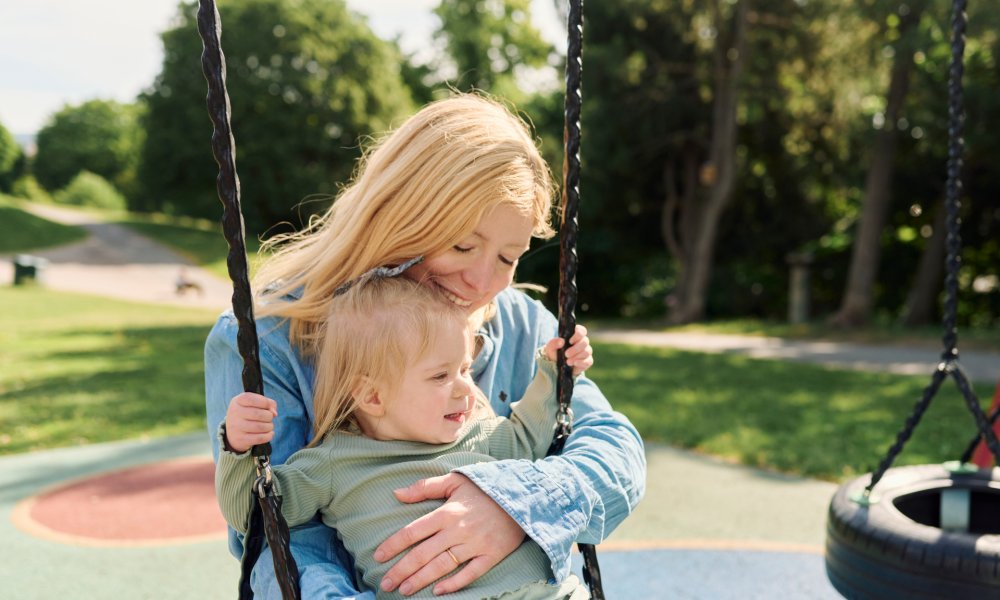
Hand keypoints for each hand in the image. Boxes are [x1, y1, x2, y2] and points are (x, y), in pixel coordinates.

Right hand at [224, 392, 276, 452]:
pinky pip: (260, 438)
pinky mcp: (240, 439)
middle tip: (269, 418)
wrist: (233, 433)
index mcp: (238, 401)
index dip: (266, 403)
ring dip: (269, 427)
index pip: (254, 400)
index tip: (268, 407)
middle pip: (259, 414)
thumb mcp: (255, 404)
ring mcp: (236, 427)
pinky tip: (269, 434)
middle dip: (269, 416)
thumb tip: (274, 413)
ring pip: (261, 427)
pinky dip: (268, 436)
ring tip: (268, 426)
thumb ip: (268, 403)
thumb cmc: (248, 414)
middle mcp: (235, 413)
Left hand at [373, 473, 525, 595]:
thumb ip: (424, 487)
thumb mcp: (454, 480)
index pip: (413, 531)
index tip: (378, 557)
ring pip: (442, 566)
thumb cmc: (484, 488)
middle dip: (401, 570)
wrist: (522, 496)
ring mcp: (475, 545)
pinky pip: (470, 573)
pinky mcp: (491, 555)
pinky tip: (438, 592)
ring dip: (421, 579)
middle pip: (423, 553)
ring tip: (404, 590)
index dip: (393, 545)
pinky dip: (454, 584)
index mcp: (447, 512)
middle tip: (385, 583)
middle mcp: (458, 530)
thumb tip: (397, 494)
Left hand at [544, 324, 593, 375]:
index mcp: (574, 335)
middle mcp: (582, 342)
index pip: (582, 331)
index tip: (570, 341)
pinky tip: (575, 364)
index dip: (578, 334)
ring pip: (587, 351)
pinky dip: (582, 362)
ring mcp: (585, 351)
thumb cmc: (554, 352)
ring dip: (577, 356)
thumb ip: (554, 343)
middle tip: (566, 354)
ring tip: (568, 362)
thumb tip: (561, 341)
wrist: (555, 365)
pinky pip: (589, 361)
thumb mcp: (550, 347)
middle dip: (576, 348)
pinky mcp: (587, 361)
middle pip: (585, 342)